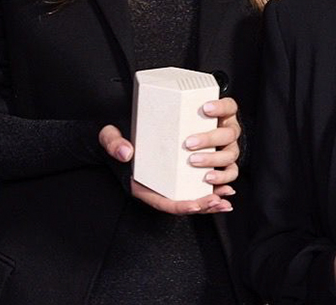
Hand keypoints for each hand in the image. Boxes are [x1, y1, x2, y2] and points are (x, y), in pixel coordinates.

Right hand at [97, 96, 240, 214]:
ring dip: (212, 197)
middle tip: (219, 200)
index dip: (181, 206)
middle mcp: (158, 184)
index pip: (163, 202)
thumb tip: (126, 152)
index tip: (197, 204)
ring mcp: (171, 179)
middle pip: (183, 202)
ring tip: (227, 195)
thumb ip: (113, 143)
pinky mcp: (181, 169)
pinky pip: (198, 183)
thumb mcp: (109, 137)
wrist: (120, 130)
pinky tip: (226, 187)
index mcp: (142, 184)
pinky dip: (213, 186)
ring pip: (194, 193)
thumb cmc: (116, 136)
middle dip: (203, 204)